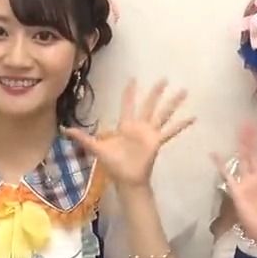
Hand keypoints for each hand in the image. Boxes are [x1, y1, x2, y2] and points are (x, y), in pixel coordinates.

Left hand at [65, 79, 193, 188]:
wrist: (127, 179)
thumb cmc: (113, 164)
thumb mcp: (95, 148)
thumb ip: (82, 137)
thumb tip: (63, 129)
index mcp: (126, 125)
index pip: (128, 104)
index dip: (130, 92)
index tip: (133, 79)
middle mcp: (140, 125)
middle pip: (149, 104)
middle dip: (156, 91)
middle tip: (164, 78)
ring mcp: (151, 133)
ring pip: (163, 113)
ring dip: (173, 103)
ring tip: (183, 92)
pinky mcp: (158, 141)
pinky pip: (171, 131)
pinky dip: (182, 125)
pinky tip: (193, 118)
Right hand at [213, 123, 256, 245]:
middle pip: (256, 154)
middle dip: (255, 139)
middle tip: (252, 122)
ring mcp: (246, 182)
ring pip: (244, 159)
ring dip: (243, 145)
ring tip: (241, 130)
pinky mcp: (236, 190)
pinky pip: (227, 175)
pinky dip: (220, 165)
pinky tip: (214, 154)